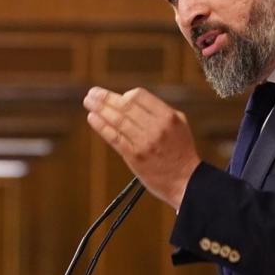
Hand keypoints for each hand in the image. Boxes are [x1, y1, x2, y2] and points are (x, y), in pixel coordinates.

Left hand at [84, 86, 201, 209]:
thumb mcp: (179, 124)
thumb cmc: (181, 151)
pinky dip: (101, 126)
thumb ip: (159, 110)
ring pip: (117, 120)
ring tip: (89, 102)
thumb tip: (131, 100)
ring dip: (100, 109)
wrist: (186, 181)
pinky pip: (114, 137)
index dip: (125, 95)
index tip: (117, 97)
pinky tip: (93, 118)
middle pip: (125, 106)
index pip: (140, 96)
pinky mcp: (134, 156)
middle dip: (106, 98)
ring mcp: (144, 142)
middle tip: (92, 93)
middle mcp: (156, 127)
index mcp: (167, 116)